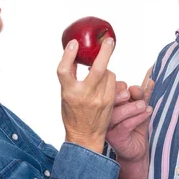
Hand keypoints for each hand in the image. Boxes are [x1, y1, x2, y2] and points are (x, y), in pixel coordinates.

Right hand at [57, 38, 115, 153]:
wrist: (85, 137)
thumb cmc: (72, 115)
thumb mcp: (65, 95)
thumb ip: (70, 77)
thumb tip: (75, 55)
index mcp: (69, 92)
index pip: (65, 70)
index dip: (68, 54)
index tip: (73, 43)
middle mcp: (84, 95)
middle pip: (96, 68)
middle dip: (105, 52)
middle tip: (109, 41)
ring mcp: (100, 99)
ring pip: (107, 73)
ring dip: (104, 69)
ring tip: (99, 73)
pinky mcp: (110, 101)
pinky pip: (113, 82)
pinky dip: (109, 78)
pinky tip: (105, 81)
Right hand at [106, 67, 154, 161]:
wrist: (137, 150)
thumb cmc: (136, 127)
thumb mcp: (140, 107)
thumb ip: (143, 94)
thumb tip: (151, 80)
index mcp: (108, 104)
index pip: (108, 90)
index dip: (119, 86)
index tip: (132, 89)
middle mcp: (105, 115)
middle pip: (109, 100)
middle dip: (122, 94)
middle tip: (133, 93)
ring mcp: (108, 126)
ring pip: (116, 113)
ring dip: (132, 107)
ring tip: (144, 105)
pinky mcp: (115, 138)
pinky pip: (125, 125)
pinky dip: (138, 118)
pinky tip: (147, 112)